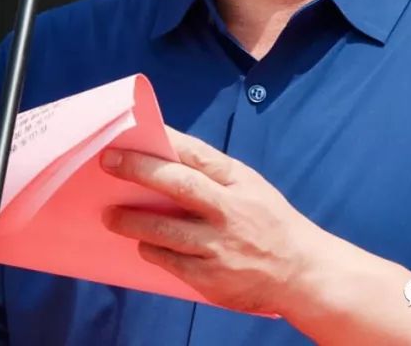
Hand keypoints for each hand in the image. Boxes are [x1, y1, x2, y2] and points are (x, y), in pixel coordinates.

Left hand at [99, 126, 325, 315]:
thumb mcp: (252, 189)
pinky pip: (169, 261)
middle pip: (178, 185)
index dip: (163, 142)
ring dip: (132, 220)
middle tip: (108, 163)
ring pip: (164, 230)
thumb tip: (167, 161)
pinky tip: (142, 245)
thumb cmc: (270, 223)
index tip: (133, 134)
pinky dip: (152, 250)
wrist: (302, 272)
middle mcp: (229, 211)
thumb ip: (215, 177)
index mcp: (240, 182)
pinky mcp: (210, 277)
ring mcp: (218, 245)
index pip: (197, 155)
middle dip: (139, 171)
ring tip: (110, 215)